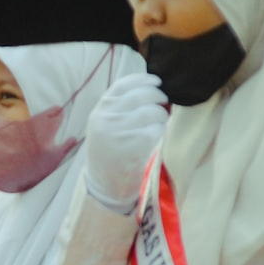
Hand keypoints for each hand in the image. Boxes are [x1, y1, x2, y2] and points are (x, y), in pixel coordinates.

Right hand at [84, 72, 167, 212]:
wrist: (104, 185)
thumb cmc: (109, 153)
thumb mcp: (105, 126)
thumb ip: (119, 107)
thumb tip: (149, 88)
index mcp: (100, 111)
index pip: (123, 85)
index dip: (144, 80)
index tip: (157, 81)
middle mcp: (107, 119)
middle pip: (141, 95)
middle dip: (158, 97)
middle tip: (163, 104)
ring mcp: (119, 132)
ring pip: (152, 111)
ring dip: (161, 116)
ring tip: (159, 124)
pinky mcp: (134, 146)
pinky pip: (157, 130)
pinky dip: (160, 132)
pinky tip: (155, 139)